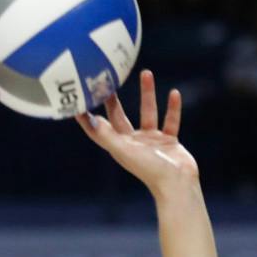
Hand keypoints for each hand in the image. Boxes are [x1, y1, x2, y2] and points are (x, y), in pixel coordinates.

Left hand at [76, 70, 199, 192]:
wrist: (178, 184)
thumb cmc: (149, 170)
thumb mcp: (125, 150)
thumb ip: (107, 135)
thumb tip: (90, 120)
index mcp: (118, 146)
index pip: (98, 129)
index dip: (87, 117)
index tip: (78, 99)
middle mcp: (132, 142)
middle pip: (120, 117)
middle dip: (114, 100)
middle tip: (109, 79)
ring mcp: (151, 141)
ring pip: (148, 112)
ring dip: (147, 94)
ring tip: (146, 72)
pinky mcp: (169, 141)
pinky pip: (170, 120)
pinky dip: (172, 107)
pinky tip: (174, 93)